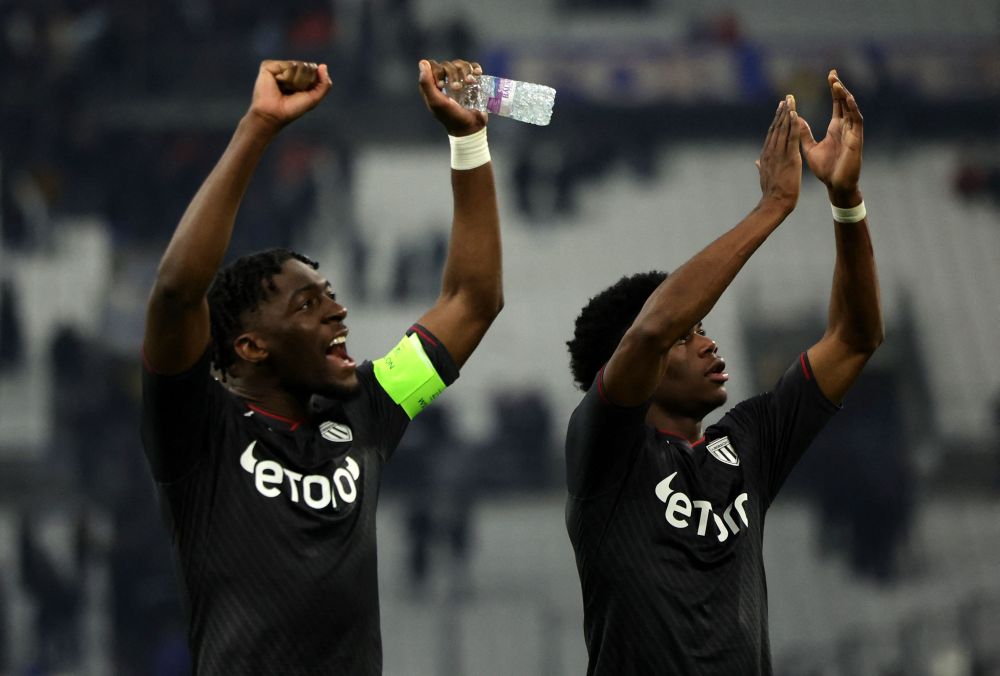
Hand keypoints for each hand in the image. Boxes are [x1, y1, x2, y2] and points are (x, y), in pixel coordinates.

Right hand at [248, 60, 332, 130]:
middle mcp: (289, 68)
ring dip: (294, 81)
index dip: (311, 83)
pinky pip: (287, 66)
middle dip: (303, 82)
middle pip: (307, 66)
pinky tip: (277, 83)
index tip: (301, 93)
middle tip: (291, 91)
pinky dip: (286, 78)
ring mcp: (278, 66)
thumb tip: (323, 65)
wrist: (274, 114)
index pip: (314, 69)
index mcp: (299, 75)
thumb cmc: (293, 108)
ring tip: (283, 88)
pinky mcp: (268, 65)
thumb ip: (324, 84)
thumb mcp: (314, 98)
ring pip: (297, 65)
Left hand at [417, 59, 486, 135]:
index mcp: (433, 86)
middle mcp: (445, 81)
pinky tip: (478, 74)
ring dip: (466, 72)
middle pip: (447, 65)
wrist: (471, 126)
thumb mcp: (436, 102)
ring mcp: (459, 81)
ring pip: (460, 64)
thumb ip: (426, 83)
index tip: (442, 85)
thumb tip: (423, 62)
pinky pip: (472, 67)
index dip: (438, 71)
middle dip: (454, 74)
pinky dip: (475, 68)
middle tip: (458, 88)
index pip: (432, 66)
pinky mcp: (471, 82)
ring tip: (470, 83)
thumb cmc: (451, 116)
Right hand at [756, 95, 801, 214]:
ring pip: (783, 129)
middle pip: (776, 127)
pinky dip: (793, 125)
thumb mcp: (764, 177)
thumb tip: (756, 162)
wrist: (775, 203)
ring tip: (791, 100)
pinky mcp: (789, 157)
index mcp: (766, 155)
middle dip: (782, 112)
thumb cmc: (771, 193)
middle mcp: (771, 151)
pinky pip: (791, 137)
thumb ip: (761, 167)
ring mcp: (779, 154)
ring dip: (787, 113)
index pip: (772, 134)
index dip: (776, 120)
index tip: (780, 108)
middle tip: (786, 98)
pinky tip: (795, 113)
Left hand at [799, 70, 863, 205]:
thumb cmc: (825, 169)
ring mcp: (852, 132)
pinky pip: (857, 121)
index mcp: (835, 128)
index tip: (830, 76)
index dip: (834, 90)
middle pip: (844, 102)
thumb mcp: (810, 148)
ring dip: (845, 96)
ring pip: (851, 109)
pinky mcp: (856, 139)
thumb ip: (804, 133)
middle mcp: (845, 127)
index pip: (836, 104)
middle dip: (839, 88)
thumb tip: (795, 119)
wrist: (835, 186)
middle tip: (833, 74)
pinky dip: (853, 110)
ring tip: (837, 84)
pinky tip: (848, 99)